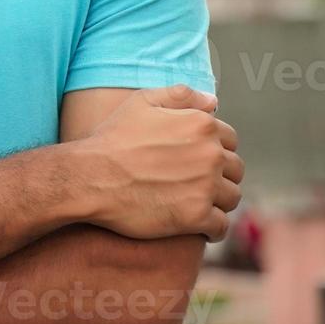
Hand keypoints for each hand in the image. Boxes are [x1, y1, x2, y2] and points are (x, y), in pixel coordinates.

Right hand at [82, 84, 243, 241]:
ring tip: (195, 202)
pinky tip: (197, 226)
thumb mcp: (140, 103)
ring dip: (217, 201)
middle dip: (219, 175)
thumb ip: (180, 95)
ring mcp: (205, 187)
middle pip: (235, 170)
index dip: (214, 149)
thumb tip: (214, 102)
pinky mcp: (196, 217)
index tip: (196, 159)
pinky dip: (211, 228)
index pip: (230, 140)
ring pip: (231, 198)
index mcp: (201, 125)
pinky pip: (221, 226)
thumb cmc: (112, 139)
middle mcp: (210, 155)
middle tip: (194, 182)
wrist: (89, 177)